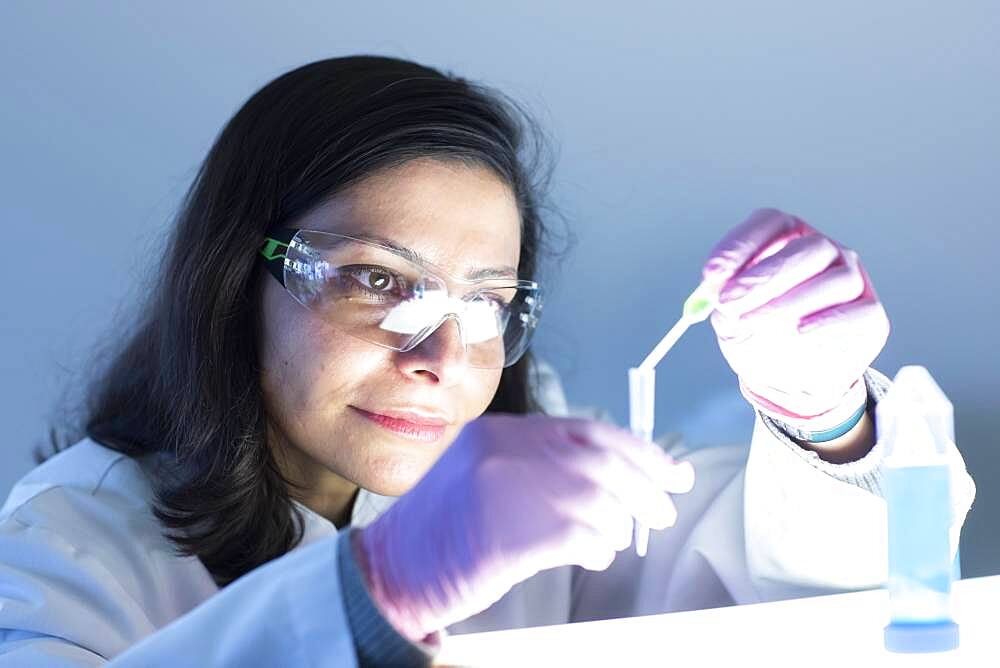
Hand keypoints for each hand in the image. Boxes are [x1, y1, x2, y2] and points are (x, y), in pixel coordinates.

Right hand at [354, 414, 694, 639]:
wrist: (392, 568)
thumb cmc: (442, 529)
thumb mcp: (485, 475)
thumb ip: (539, 466)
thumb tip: (616, 482)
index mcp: (502, 431)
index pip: (589, 430)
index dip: (639, 451)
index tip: (670, 470)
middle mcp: (506, 449)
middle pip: (602, 461)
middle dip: (645, 486)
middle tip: (663, 509)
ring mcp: (507, 487)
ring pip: (597, 499)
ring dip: (617, 525)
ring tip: (609, 542)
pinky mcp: (510, 532)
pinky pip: (582, 536)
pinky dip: (598, 548)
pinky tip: (590, 557)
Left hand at [703, 208, 889, 429]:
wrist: (791, 379)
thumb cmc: (761, 335)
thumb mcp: (732, 319)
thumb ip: (725, 303)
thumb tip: (716, 290)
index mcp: (789, 239)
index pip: (771, 223)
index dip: (740, 246)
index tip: (711, 276)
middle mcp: (825, 251)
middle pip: (805, 248)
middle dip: (762, 276)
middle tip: (728, 302)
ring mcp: (852, 280)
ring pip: (833, 279)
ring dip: (787, 301)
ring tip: (752, 322)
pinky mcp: (870, 315)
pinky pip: (856, 313)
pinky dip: (827, 321)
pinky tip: (799, 332)